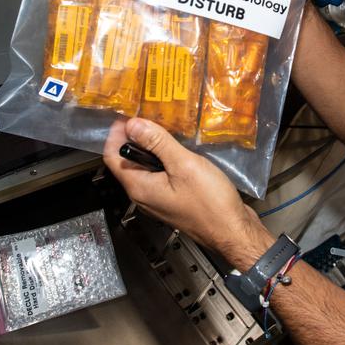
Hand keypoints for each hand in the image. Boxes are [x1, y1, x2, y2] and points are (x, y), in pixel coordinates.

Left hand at [103, 117, 274, 269]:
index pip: (112, 156)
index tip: (129, 113)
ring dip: (152, 147)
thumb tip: (133, 125)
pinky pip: (161, 174)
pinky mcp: (172, 199)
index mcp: (139, 187)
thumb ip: (157, 143)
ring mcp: (158, 198)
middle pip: (128, 161)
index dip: (117, 133)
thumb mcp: (184, 165)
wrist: (233, 231)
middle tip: (150, 115)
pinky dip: (165, 158)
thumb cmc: (210, 203)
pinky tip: (179, 148)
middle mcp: (143, 194)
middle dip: (136, 137)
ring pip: (146, 167)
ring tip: (166, 126)